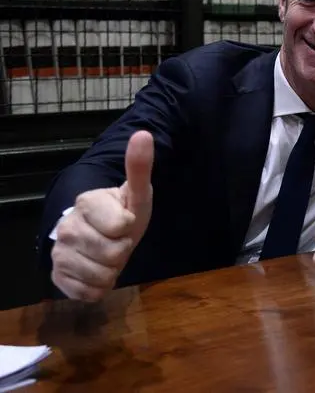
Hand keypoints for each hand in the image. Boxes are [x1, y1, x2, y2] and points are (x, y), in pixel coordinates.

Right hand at [51, 131, 154, 301]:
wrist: (102, 236)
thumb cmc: (122, 212)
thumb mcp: (136, 193)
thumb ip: (139, 166)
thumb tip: (143, 134)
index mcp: (85, 203)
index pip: (122, 225)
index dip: (129, 226)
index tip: (124, 220)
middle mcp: (65, 228)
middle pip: (113, 253)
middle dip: (123, 250)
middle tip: (117, 240)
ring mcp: (58, 255)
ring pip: (102, 275)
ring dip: (113, 269)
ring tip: (108, 255)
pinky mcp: (58, 279)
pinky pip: (90, 293)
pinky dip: (100, 286)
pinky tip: (97, 270)